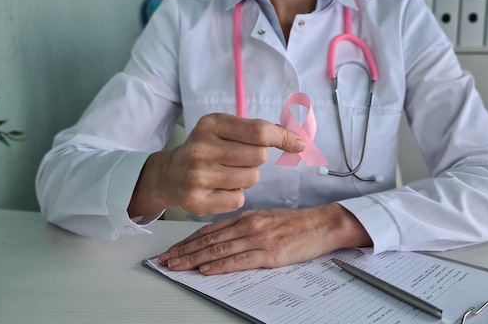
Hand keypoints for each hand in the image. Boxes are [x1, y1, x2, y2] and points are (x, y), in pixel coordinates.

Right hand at [128, 113, 304, 216]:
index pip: (259, 131)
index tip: (298, 144)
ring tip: (228, 174)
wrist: (171, 174)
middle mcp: (201, 148)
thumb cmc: (207, 149)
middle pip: (259, 156)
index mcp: (210, 124)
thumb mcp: (225, 129)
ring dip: (247, 178)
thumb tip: (296, 138)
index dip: (283, 137)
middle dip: (257, 159)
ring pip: (251, 179)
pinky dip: (235, 196)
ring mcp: (197, 176)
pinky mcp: (197, 201)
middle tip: (240, 159)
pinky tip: (219, 189)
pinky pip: (238, 200)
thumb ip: (257, 131)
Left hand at [157, 203, 372, 274]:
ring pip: (218, 249)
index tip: (173, 249)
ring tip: (177, 266)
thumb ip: (245, 227)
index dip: (188, 240)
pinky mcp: (269, 253)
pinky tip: (206, 269)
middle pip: (208, 239)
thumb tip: (224, 239)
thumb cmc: (297, 224)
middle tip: (165, 259)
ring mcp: (257, 239)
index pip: (209, 229)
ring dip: (194, 259)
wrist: (322, 225)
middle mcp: (248, 225)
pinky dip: (219, 265)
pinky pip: (239, 260)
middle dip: (184, 251)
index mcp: (246, 217)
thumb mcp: (266, 220)